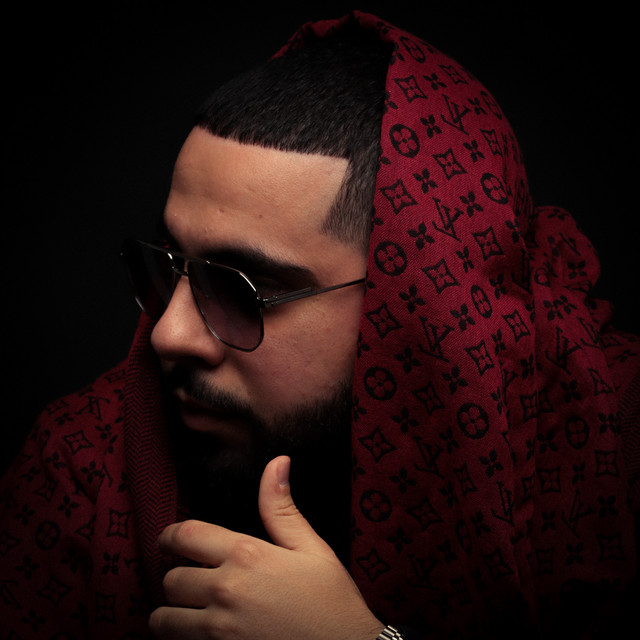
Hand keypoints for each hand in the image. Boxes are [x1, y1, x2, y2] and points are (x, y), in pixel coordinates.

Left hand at [149, 455, 383, 639]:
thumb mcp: (311, 548)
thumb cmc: (332, 602)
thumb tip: (277, 463)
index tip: (169, 540)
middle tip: (191, 578)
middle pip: (171, 579)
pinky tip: (203, 635)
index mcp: (247, 556)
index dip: (170, 535)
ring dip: (172, 613)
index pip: (186, 536)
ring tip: (189, 610)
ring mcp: (220, 632)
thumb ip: (282, 508)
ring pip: (164, 620)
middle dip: (177, 576)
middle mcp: (226, 592)